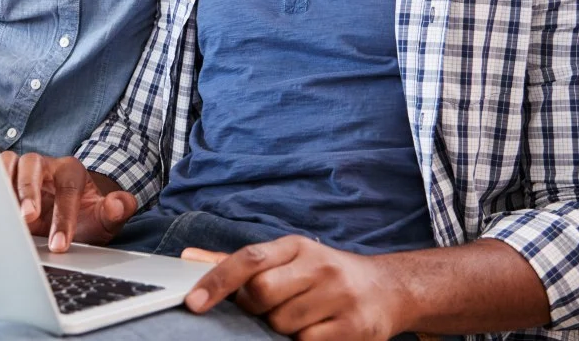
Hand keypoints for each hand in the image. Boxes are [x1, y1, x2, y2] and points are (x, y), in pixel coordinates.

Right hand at [0, 152, 137, 251]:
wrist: (69, 217)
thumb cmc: (84, 217)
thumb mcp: (104, 218)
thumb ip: (116, 211)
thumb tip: (120, 203)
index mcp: (71, 171)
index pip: (68, 189)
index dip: (63, 217)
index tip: (60, 244)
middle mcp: (45, 165)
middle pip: (33, 164)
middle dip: (29, 190)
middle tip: (27, 218)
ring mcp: (22, 170)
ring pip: (9, 163)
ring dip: (4, 184)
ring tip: (3, 212)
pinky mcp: (4, 178)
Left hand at [184, 236, 404, 340]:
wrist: (389, 289)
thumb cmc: (326, 275)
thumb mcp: (288, 258)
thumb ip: (240, 263)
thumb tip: (189, 257)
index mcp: (297, 246)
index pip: (250, 258)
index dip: (218, 280)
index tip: (194, 303)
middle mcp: (320, 265)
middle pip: (263, 293)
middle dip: (254, 309)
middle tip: (265, 311)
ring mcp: (339, 296)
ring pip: (283, 324)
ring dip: (279, 330)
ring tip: (297, 319)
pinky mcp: (354, 327)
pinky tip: (313, 332)